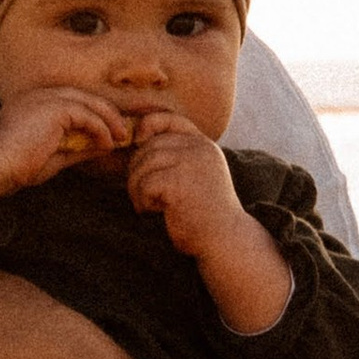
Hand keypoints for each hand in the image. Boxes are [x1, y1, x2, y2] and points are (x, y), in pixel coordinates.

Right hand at [0, 85, 129, 208]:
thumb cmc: (15, 166)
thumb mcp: (54, 156)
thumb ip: (79, 147)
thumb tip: (104, 146)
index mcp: (37, 103)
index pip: (74, 102)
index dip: (96, 115)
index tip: (112, 132)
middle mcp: (42, 94)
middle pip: (85, 97)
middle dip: (108, 113)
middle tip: (123, 132)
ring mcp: (47, 98)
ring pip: (89, 102)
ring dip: (109, 120)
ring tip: (121, 137)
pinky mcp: (55, 107)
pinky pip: (87, 114)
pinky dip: (101, 128)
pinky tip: (107, 143)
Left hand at [124, 115, 292, 330]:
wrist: (223, 239)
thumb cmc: (203, 212)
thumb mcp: (195, 174)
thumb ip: (176, 155)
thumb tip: (134, 139)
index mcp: (203, 144)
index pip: (169, 119)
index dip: (147, 126)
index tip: (138, 143)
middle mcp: (199, 148)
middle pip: (148, 147)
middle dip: (138, 171)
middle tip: (144, 195)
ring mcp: (190, 163)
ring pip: (143, 165)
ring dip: (137, 188)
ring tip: (149, 205)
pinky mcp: (179, 182)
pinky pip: (144, 184)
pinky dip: (142, 200)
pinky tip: (155, 211)